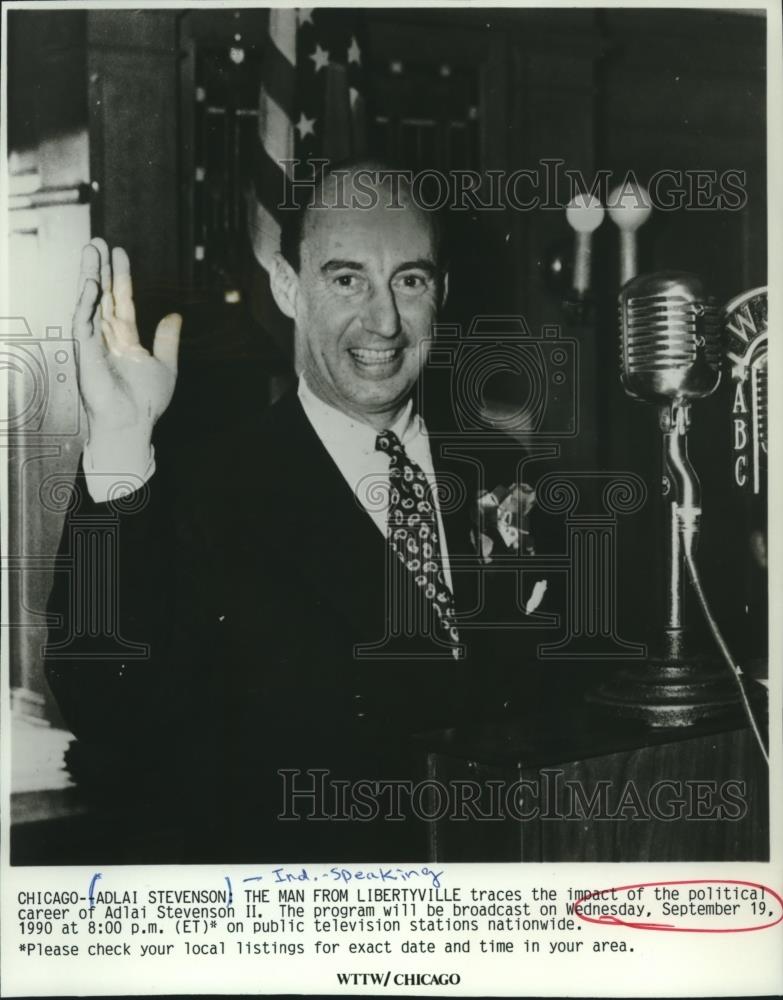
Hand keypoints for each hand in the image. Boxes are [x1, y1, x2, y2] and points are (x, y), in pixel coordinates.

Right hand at [72, 238, 180, 452]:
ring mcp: (94, 345)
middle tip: (98, 242)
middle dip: (99, 269)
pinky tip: (89, 284)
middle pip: (101, 297)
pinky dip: (85, 304)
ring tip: (90, 251)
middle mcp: (106, 339)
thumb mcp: (165, 365)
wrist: (133, 424)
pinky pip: (82, 323)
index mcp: (125, 340)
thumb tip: (176, 315)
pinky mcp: (85, 354)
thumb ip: (168, 339)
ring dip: (88, 277)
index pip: (121, 301)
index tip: (120, 253)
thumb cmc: (146, 403)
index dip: (120, 277)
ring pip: (89, 304)